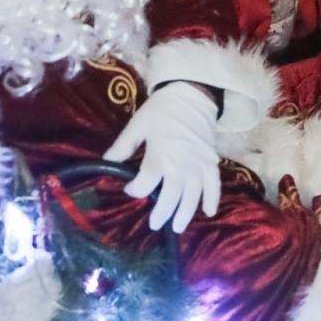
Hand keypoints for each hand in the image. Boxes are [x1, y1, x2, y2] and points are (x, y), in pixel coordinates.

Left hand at [102, 81, 220, 231]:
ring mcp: (198, 164)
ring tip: (177, 226)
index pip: (146, 182)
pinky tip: (208, 212)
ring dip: (185, 213)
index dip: (136, 190)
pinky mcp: (211, 161)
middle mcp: (180, 163)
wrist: (191, 94)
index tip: (130, 189)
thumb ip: (123, 146)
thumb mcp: (137, 124)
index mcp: (159, 154)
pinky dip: (213, 199)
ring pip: (193, 195)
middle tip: (155, 224)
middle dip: (162, 212)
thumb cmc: (161, 110)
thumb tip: (105, 162)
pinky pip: (214, 184)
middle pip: (171, 196)